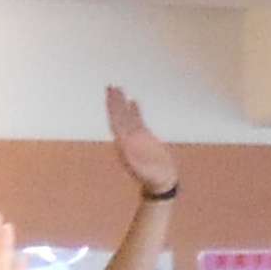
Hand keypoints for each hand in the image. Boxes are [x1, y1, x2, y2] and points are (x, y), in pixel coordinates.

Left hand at [107, 85, 178, 199]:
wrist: (160, 183)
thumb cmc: (154, 177)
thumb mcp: (144, 169)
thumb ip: (134, 157)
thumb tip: (124, 146)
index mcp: (125, 145)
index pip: (116, 123)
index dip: (113, 109)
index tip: (110, 97)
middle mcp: (127, 140)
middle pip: (118, 117)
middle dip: (114, 102)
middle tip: (110, 86)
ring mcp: (134, 138)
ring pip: (126, 116)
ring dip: (121, 102)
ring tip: (117, 88)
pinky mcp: (143, 138)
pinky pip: (137, 120)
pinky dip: (134, 110)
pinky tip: (133, 100)